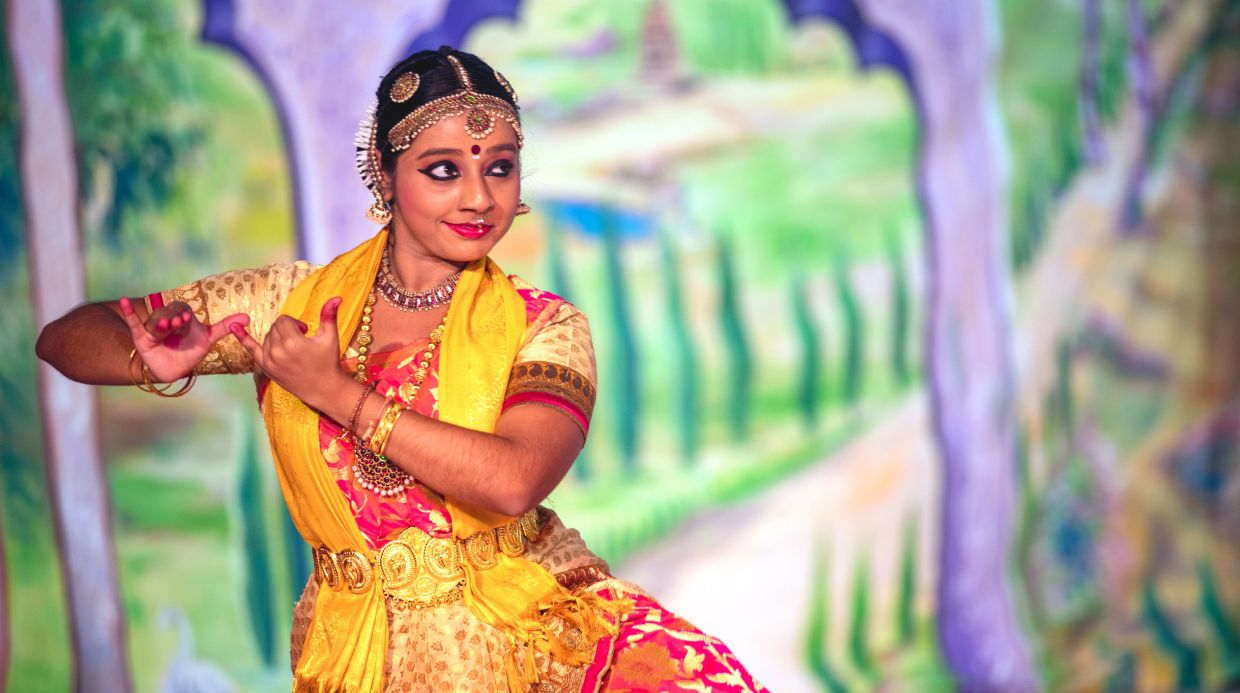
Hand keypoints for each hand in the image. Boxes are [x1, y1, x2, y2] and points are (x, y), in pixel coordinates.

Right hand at [119, 297, 249, 381]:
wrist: (173, 368)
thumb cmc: (190, 350)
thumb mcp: (208, 338)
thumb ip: (225, 327)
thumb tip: (247, 318)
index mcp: (183, 317)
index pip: (184, 312)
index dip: (184, 315)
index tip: (187, 318)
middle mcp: (168, 319)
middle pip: (169, 316)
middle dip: (173, 320)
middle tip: (178, 323)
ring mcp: (154, 327)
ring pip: (155, 323)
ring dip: (158, 323)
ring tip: (164, 328)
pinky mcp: (141, 336)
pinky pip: (134, 322)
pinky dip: (128, 312)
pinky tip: (122, 300)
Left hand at [230, 297, 348, 409]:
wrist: (324, 389)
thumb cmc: (328, 362)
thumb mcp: (330, 338)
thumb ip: (329, 316)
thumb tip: (337, 297)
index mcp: (293, 342)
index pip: (283, 320)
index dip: (295, 323)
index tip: (304, 331)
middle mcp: (278, 351)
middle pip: (275, 327)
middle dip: (287, 329)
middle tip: (301, 340)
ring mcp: (270, 361)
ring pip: (267, 337)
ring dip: (278, 337)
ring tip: (292, 348)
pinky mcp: (266, 368)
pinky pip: (251, 349)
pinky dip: (243, 338)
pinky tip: (233, 326)